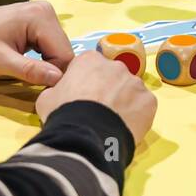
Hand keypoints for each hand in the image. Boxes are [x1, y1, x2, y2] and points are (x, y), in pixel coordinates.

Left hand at [0, 2, 73, 86]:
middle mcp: (47, 11)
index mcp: (41, 17)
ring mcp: (44, 14)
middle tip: (27, 79)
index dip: (54, 75)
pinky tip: (26, 62)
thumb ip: (30, 70)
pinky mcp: (40, 21)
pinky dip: (42, 58)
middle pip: (63, 51)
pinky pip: (50, 45)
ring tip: (24, 70)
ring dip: (46, 65)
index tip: (36, 85)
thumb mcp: (0, 61)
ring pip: (58, 50)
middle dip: (49, 69)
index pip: (64, 54)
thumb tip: (57, 78)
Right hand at [36, 52, 157, 145]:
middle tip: (97, 111)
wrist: (86, 136)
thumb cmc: (64, 114)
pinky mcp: (149, 101)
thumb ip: (58, 89)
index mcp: (90, 60)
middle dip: (107, 91)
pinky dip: (137, 116)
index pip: (89, 66)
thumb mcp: (47, 97)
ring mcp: (135, 82)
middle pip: (112, 77)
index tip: (82, 97)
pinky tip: (124, 127)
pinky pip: (143, 107)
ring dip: (123, 102)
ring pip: (130, 91)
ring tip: (111, 122)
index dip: (85, 83)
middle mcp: (115, 65)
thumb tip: (59, 93)